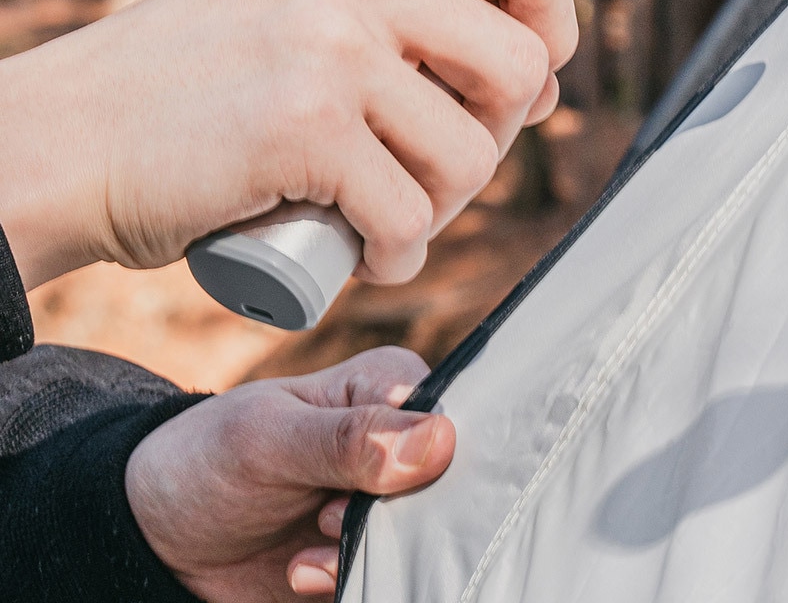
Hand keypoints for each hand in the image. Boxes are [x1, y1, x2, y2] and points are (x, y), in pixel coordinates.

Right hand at [0, 0, 577, 287]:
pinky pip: (411, 216)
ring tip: (394, 210)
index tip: (526, 79)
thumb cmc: (199, 74)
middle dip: (501, 132)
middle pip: (523, 63)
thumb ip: (414, 6)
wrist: (70, 132)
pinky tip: (371, 250)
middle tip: (441, 162)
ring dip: (447, 204)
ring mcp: (330, 41)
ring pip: (474, 153)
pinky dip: (401, 252)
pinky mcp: (305, 127)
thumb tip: (544, 72)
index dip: (554, 27)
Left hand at [126, 347, 453, 600]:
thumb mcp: (268, 439)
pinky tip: (303, 571)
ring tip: (310, 538)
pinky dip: (351, 583)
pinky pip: (395, 576)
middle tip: (326, 514)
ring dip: (364, 552)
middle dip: (391, 514)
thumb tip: (439, 441)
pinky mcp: (372, 553)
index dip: (424, 457)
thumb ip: (347, 439)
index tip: (366, 482)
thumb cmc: (208, 460)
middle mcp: (401, 442)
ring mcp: (387, 502)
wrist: (157, 541)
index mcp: (389, 386)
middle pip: (445, 484)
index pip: (449, 417)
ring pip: (424, 538)